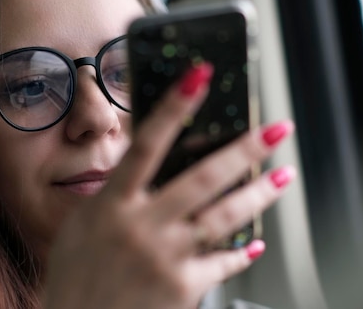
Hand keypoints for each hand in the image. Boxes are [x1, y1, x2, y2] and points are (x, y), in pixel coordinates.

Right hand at [43, 63, 294, 308]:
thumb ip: (115, 195)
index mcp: (113, 204)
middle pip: (203, 178)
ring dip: (261, 193)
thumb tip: (144, 165)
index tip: (200, 75)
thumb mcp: (82, 225)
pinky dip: (243, 252)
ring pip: (225, 216)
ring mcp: (166, 257)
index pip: (147, 144)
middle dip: (245, 149)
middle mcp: (142, 226)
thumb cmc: (76, 276)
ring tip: (286, 175)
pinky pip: (223, 263)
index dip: (174, 106)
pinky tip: (257, 243)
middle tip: (277, 129)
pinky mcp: (183, 287)